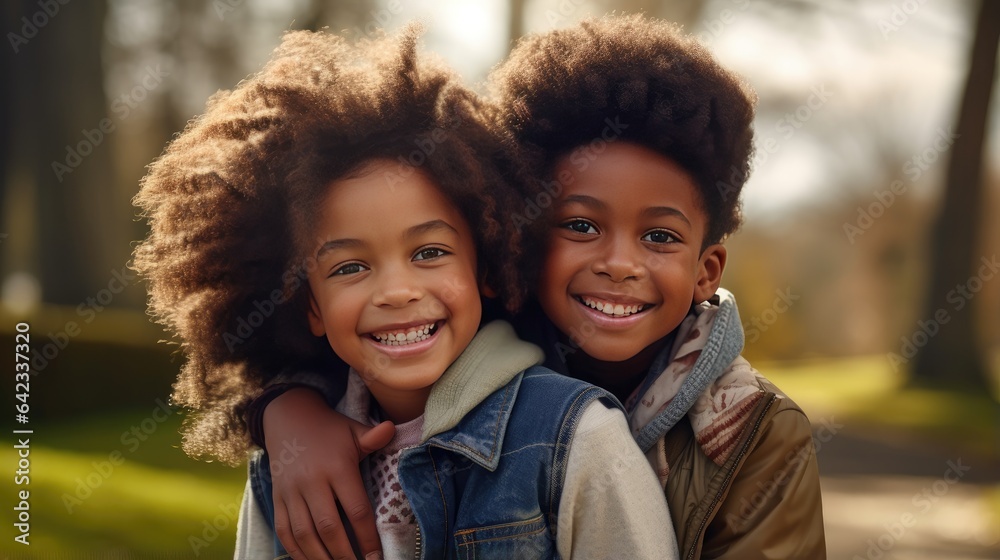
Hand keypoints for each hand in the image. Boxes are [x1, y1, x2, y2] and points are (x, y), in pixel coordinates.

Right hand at [263, 387, 393, 558]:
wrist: (287, 419)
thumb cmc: (329, 430)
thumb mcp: (352, 430)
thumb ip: (373, 437)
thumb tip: (392, 429)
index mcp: (336, 467)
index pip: (356, 509)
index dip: (367, 537)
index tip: (377, 557)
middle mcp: (312, 482)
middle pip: (329, 527)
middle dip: (345, 554)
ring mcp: (291, 492)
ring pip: (304, 533)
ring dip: (320, 557)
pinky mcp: (277, 499)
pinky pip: (284, 531)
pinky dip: (296, 551)